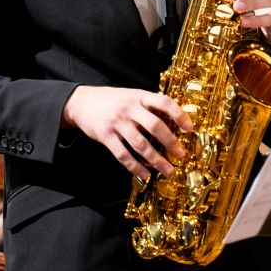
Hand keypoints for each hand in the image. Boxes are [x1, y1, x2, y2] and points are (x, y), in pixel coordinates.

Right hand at [60, 86, 193, 180]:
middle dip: (170, 142)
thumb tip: (173, 117)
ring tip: (168, 170)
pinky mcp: (105, 136)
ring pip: (140, 144)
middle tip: (181, 154)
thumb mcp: (131, 95)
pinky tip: (145, 175)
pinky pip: (123, 154)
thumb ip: (148, 104)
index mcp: (139, 97)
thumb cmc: (111, 100)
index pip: (164, 102)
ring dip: (156, 159)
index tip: (189, 128)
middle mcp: (129, 109)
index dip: (179, 114)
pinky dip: (135, 167)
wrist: (81, 101)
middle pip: (154, 126)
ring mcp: (117, 123)